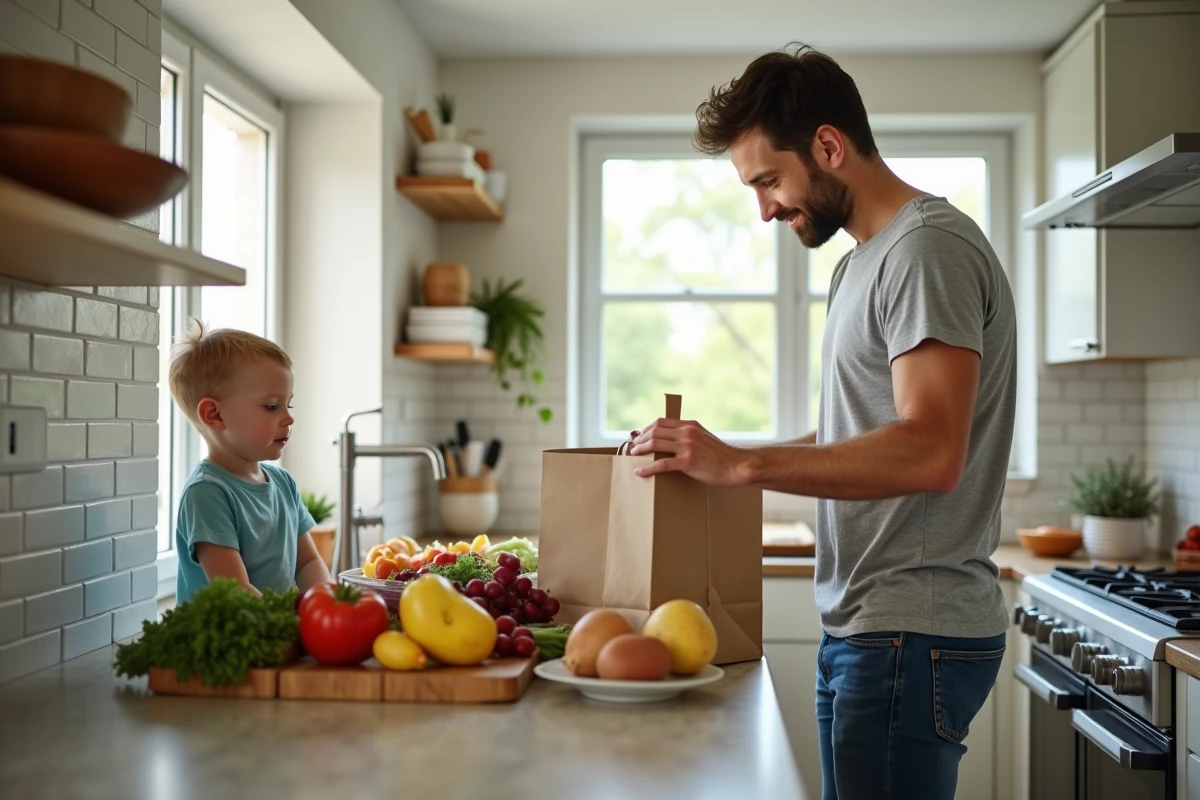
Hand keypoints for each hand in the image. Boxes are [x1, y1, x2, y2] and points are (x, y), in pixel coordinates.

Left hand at [627, 418, 748, 485]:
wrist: (737, 466)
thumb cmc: (722, 456)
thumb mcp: (705, 437)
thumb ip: (690, 436)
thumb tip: (673, 441)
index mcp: (690, 425)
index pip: (661, 422)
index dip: (646, 428)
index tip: (639, 436)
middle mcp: (687, 433)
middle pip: (655, 431)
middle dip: (640, 439)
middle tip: (633, 447)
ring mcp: (687, 447)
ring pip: (655, 444)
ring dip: (640, 450)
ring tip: (634, 455)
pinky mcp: (687, 462)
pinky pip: (661, 464)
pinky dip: (647, 468)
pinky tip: (640, 472)